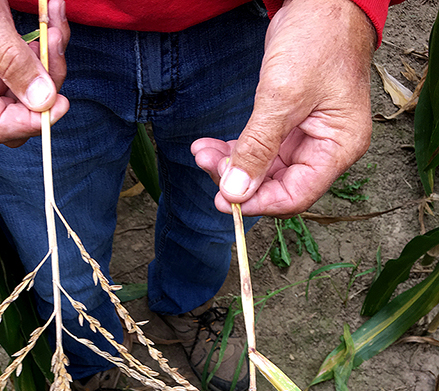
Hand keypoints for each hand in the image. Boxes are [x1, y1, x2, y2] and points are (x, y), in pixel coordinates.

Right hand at [0, 0, 69, 145]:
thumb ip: (10, 60)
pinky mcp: (2, 50)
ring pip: (34, 84)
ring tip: (53, 15)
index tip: (60, 101)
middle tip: (55, 43)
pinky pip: (33, 58)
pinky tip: (51, 12)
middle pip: (22, 109)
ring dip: (52, 53)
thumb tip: (42, 101)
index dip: (31, 121)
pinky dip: (47, 38)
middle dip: (48, 83)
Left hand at [191, 0, 375, 215]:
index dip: (258, 202)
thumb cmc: (317, 37)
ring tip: (202, 151)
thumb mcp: (282, 96)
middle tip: (206, 163)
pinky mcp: (290, 125)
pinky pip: (260, 149)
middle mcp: (326, 149)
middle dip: (238, 179)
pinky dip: (236, 149)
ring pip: (264, 169)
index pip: (296, 195)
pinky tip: (210, 146)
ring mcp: (308, 138)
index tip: (222, 199)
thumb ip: (258, 147)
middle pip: (278, 185)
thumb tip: (236, 191)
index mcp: (338, 148)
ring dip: (231, 164)